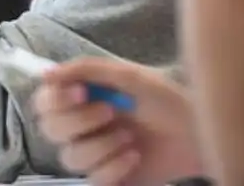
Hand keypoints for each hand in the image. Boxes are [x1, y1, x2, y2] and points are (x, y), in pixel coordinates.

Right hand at [34, 58, 203, 185]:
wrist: (198, 131)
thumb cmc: (166, 98)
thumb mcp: (129, 75)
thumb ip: (86, 69)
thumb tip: (45, 74)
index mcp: (83, 98)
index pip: (44, 101)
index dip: (55, 99)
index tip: (82, 93)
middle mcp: (82, 127)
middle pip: (49, 130)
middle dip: (79, 121)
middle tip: (111, 112)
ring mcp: (94, 155)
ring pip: (71, 157)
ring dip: (101, 145)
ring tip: (130, 137)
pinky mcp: (107, 179)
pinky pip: (93, 179)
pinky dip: (114, 167)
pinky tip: (135, 156)